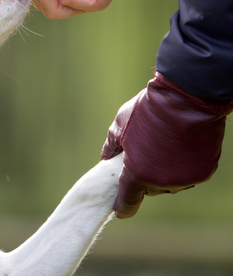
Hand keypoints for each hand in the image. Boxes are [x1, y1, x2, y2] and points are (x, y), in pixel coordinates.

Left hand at [101, 72, 232, 218]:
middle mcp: (162, 183)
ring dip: (163, 171)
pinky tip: (179, 147)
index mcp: (137, 174)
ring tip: (161, 146)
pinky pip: (187, 175)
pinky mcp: (203, 173)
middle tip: (142, 154)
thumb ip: (111, 146)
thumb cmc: (148, 111)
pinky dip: (182, 166)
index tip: (119, 209)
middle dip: (143, 176)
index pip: (127, 202)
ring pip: (169, 183)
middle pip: (149, 189)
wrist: (186, 99)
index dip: (122, 206)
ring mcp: (185, 179)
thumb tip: (105, 158)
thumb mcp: (120, 125)